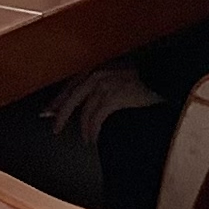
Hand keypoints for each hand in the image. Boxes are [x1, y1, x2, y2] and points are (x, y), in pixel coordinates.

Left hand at [43, 62, 167, 143]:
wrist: (160, 75)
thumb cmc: (141, 77)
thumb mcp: (116, 74)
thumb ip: (100, 83)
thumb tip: (89, 100)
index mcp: (94, 69)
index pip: (70, 87)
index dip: (57, 101)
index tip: (48, 112)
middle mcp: (95, 75)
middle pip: (71, 98)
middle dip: (60, 115)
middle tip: (54, 128)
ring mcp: (104, 85)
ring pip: (84, 111)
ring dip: (83, 128)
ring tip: (85, 139)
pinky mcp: (113, 97)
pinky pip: (97, 118)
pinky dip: (93, 130)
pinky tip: (94, 138)